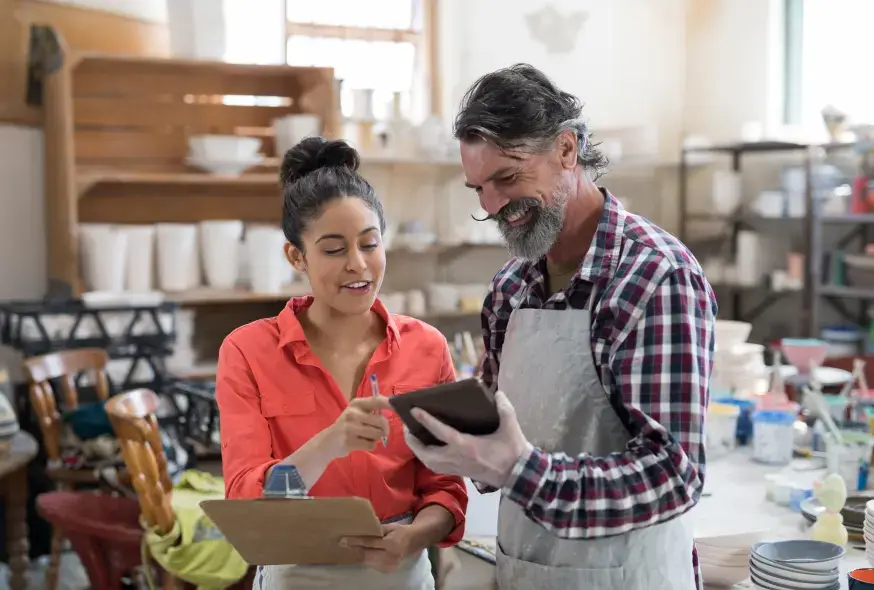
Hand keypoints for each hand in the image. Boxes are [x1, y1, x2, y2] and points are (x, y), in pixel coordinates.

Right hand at [321, 396, 391, 459]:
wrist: (327, 442)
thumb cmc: (347, 426)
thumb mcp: (357, 413)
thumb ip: (373, 410)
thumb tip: (394, 408)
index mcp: (356, 404)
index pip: (377, 401)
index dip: (390, 404)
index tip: (398, 407)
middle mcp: (353, 413)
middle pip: (381, 421)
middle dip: (384, 428)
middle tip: (380, 431)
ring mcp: (350, 428)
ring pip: (377, 434)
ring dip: (376, 438)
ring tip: (367, 437)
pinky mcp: (349, 442)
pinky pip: (371, 445)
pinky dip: (370, 446)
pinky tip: (360, 443)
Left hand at [340, 523, 414, 572]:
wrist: (413, 543)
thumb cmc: (401, 532)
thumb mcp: (390, 527)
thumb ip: (376, 528)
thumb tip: (360, 527)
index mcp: (391, 544)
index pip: (369, 543)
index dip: (355, 541)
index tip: (342, 540)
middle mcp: (390, 557)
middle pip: (366, 554)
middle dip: (353, 549)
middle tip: (341, 543)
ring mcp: (389, 566)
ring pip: (367, 561)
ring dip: (357, 554)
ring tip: (348, 547)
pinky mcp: (387, 570)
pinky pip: (371, 564)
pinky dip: (364, 558)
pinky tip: (359, 552)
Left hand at [403, 390, 531, 488]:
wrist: (517, 475)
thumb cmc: (512, 450)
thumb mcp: (511, 426)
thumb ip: (504, 407)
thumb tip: (497, 393)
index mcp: (467, 446)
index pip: (441, 432)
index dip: (426, 420)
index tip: (414, 410)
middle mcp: (457, 458)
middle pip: (426, 453)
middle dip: (413, 440)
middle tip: (407, 426)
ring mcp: (457, 467)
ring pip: (429, 462)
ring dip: (417, 450)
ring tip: (413, 436)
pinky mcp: (459, 472)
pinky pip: (436, 466)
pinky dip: (426, 457)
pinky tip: (426, 448)